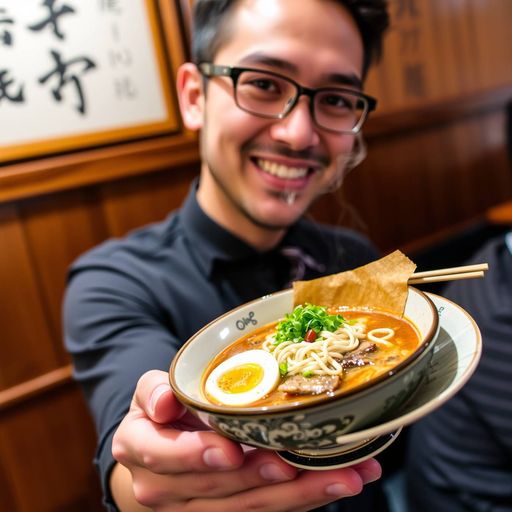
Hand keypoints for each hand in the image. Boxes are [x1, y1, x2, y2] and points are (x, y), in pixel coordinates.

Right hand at [111, 370, 381, 511]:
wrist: (157, 453)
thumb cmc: (160, 416)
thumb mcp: (150, 393)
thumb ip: (154, 392)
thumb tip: (164, 401)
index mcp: (143, 452)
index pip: (167, 458)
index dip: (197, 456)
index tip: (231, 451)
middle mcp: (168, 489)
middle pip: (220, 491)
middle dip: (264, 479)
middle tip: (300, 464)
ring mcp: (201, 508)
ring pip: (253, 508)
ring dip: (302, 494)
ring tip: (345, 476)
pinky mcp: (234, 511)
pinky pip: (271, 510)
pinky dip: (308, 497)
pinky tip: (341, 480)